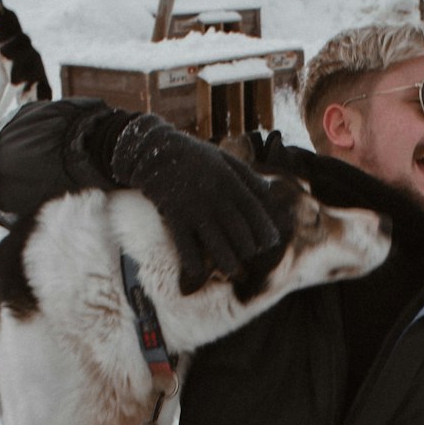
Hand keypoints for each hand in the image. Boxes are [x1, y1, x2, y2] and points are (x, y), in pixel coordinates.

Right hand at [110, 115, 280, 293]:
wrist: (153, 151)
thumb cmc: (193, 156)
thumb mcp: (223, 158)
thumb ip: (247, 175)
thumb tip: (269, 192)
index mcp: (229, 181)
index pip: (254, 211)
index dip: (264, 230)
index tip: (270, 243)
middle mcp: (215, 196)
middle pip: (238, 230)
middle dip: (248, 248)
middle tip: (249, 257)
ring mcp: (194, 207)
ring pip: (215, 242)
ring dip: (226, 262)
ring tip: (233, 273)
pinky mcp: (174, 215)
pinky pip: (185, 244)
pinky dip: (192, 260)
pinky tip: (197, 272)